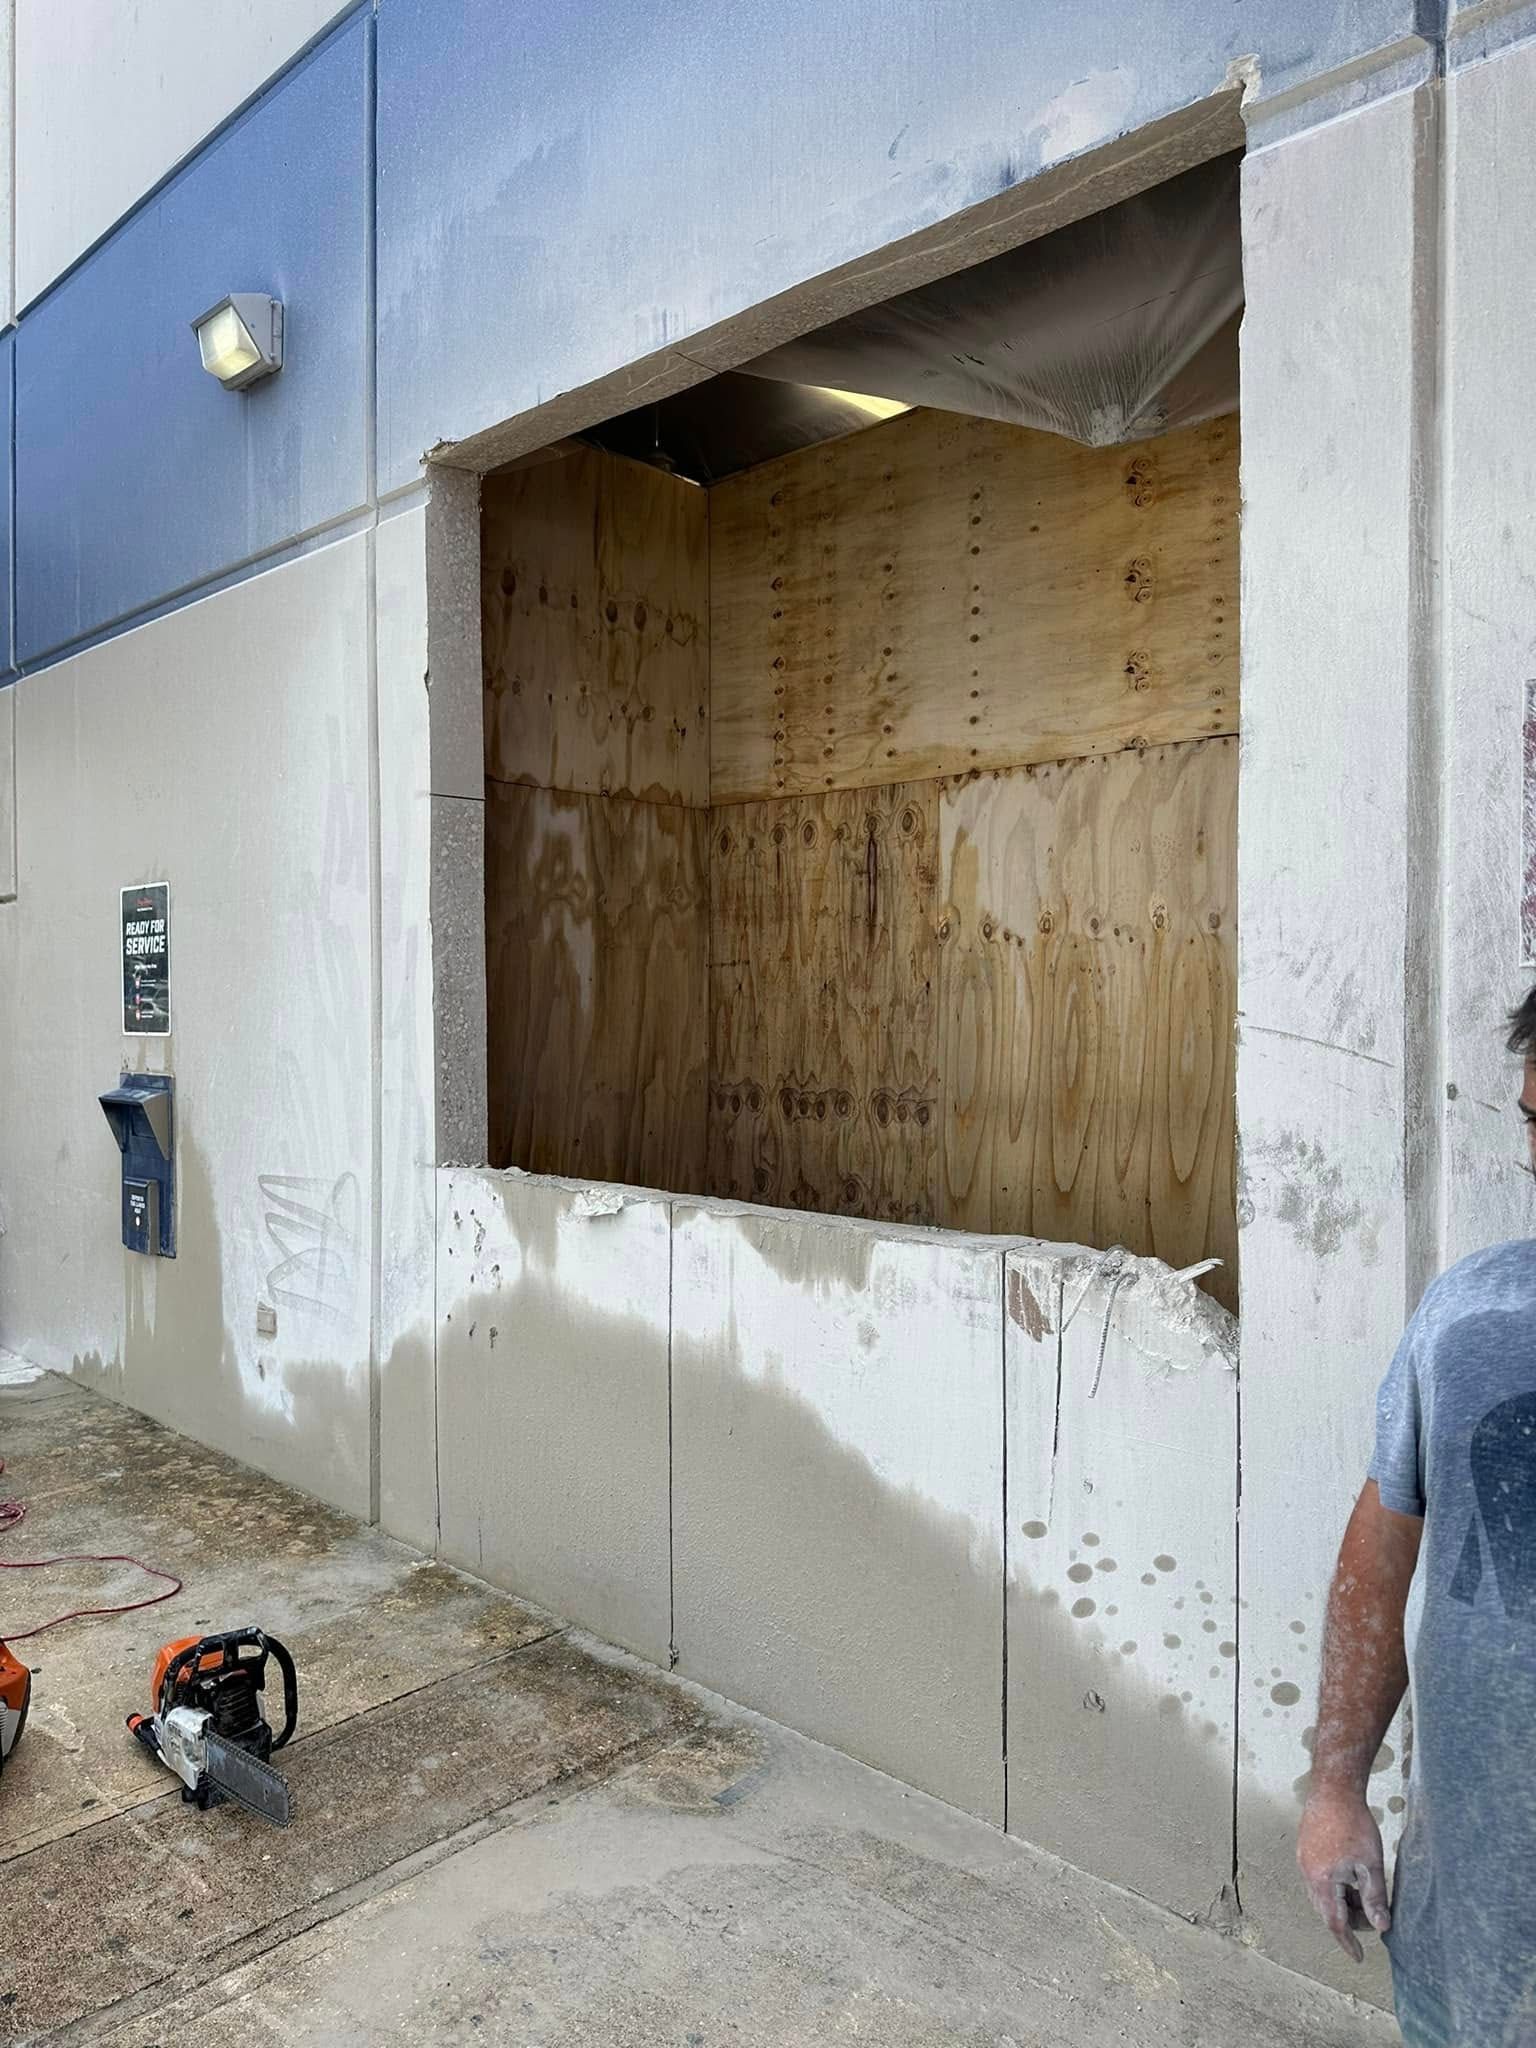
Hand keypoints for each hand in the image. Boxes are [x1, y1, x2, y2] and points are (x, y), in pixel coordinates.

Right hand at [1298, 1787, 1390, 1961]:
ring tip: (1364, 1896)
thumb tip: (1382, 1926)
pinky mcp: (1305, 1849)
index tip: (1359, 1956)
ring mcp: (1304, 1860)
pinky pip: (1318, 1879)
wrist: (1333, 1788)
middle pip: (1326, 1910)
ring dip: (1342, 1903)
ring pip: (1322, 1895)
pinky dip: (1334, 1888)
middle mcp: (1307, 1873)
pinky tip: (1350, 1878)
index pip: (1334, 1923)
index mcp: (1322, 1881)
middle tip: (1373, 1919)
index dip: (1348, 1942)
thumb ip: (1375, 1898)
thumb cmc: (1353, 1823)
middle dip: (1348, 1920)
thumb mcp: (1370, 1865)